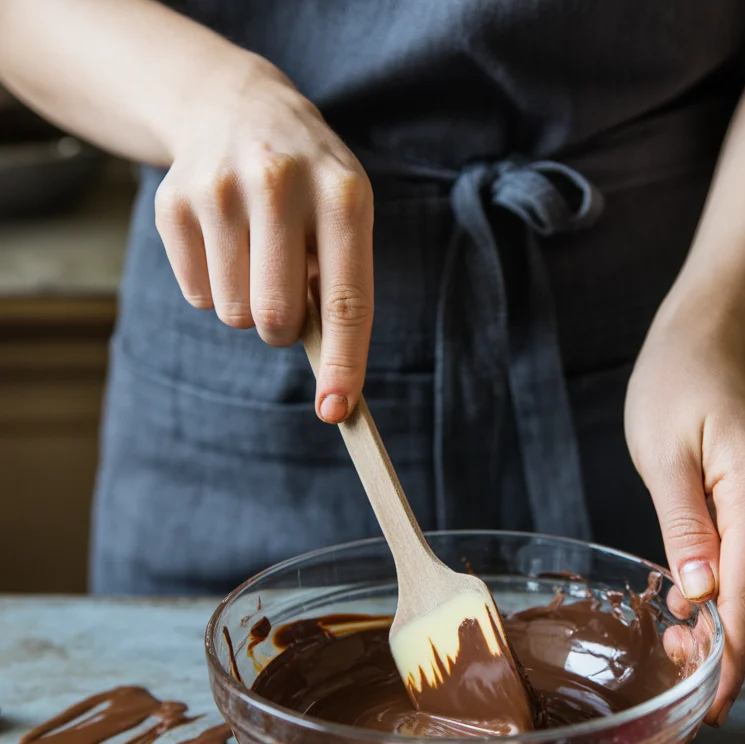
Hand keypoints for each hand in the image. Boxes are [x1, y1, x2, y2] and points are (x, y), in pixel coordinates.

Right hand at [153, 54, 372, 421]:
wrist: (234, 106)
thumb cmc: (308, 185)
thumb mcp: (343, 215)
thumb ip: (341, 287)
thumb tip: (333, 381)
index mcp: (342, 194)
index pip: (346, 299)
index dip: (343, 362)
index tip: (336, 412)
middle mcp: (280, 183)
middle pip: (275, 317)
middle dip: (283, 330)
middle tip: (286, 297)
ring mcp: (219, 190)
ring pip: (232, 313)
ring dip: (247, 306)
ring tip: (256, 255)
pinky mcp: (172, 203)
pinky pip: (197, 296)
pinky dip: (214, 286)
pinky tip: (224, 241)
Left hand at [624, 318, 744, 724]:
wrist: (702, 351)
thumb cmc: (673, 391)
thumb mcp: (662, 458)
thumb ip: (684, 527)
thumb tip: (703, 592)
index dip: (731, 654)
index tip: (715, 704)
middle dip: (718, 640)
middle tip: (671, 667)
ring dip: (716, 615)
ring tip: (671, 636)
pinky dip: (720, 588)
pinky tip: (688, 603)